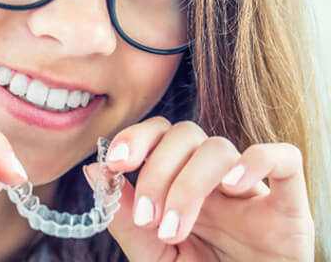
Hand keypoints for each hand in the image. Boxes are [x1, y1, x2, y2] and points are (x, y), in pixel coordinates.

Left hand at [83, 117, 314, 261]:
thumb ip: (127, 218)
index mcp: (181, 186)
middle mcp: (214, 180)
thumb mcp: (155, 256)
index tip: (113, 164)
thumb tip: (93, 172)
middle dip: (157, 168)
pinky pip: (285, 158)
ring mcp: (250, 190)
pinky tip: (231, 189)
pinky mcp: (289, 206)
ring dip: (189, 183)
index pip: (159, 135)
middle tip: (148, 216)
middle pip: (184, 133)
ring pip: (219, 148)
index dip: (135, 137)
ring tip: (175, 229)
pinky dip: (256, 161)